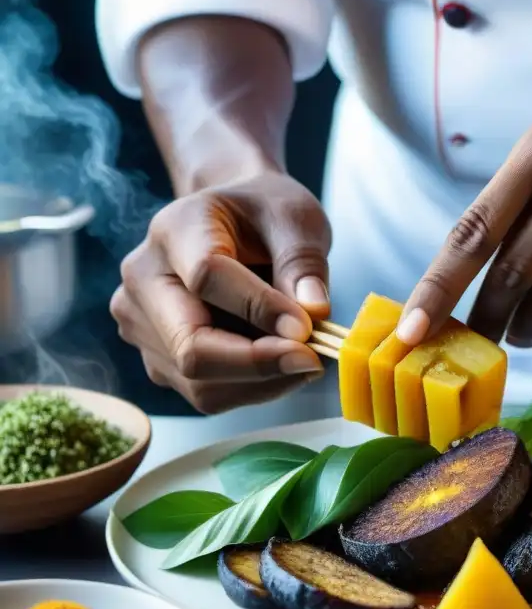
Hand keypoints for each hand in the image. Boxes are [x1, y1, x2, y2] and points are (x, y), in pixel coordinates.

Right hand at [110, 171, 331, 413]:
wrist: (234, 221)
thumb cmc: (264, 215)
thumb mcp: (295, 218)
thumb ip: (303, 262)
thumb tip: (313, 313)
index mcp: (174, 230)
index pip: (207, 279)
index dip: (260, 309)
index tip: (309, 327)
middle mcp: (143, 280)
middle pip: (191, 347)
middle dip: (260, 364)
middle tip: (312, 360)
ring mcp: (141, 324)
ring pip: (199, 383)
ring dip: (262, 383)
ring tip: (304, 358)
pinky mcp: (156, 358)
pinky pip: (204, 394)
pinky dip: (253, 389)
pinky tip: (282, 365)